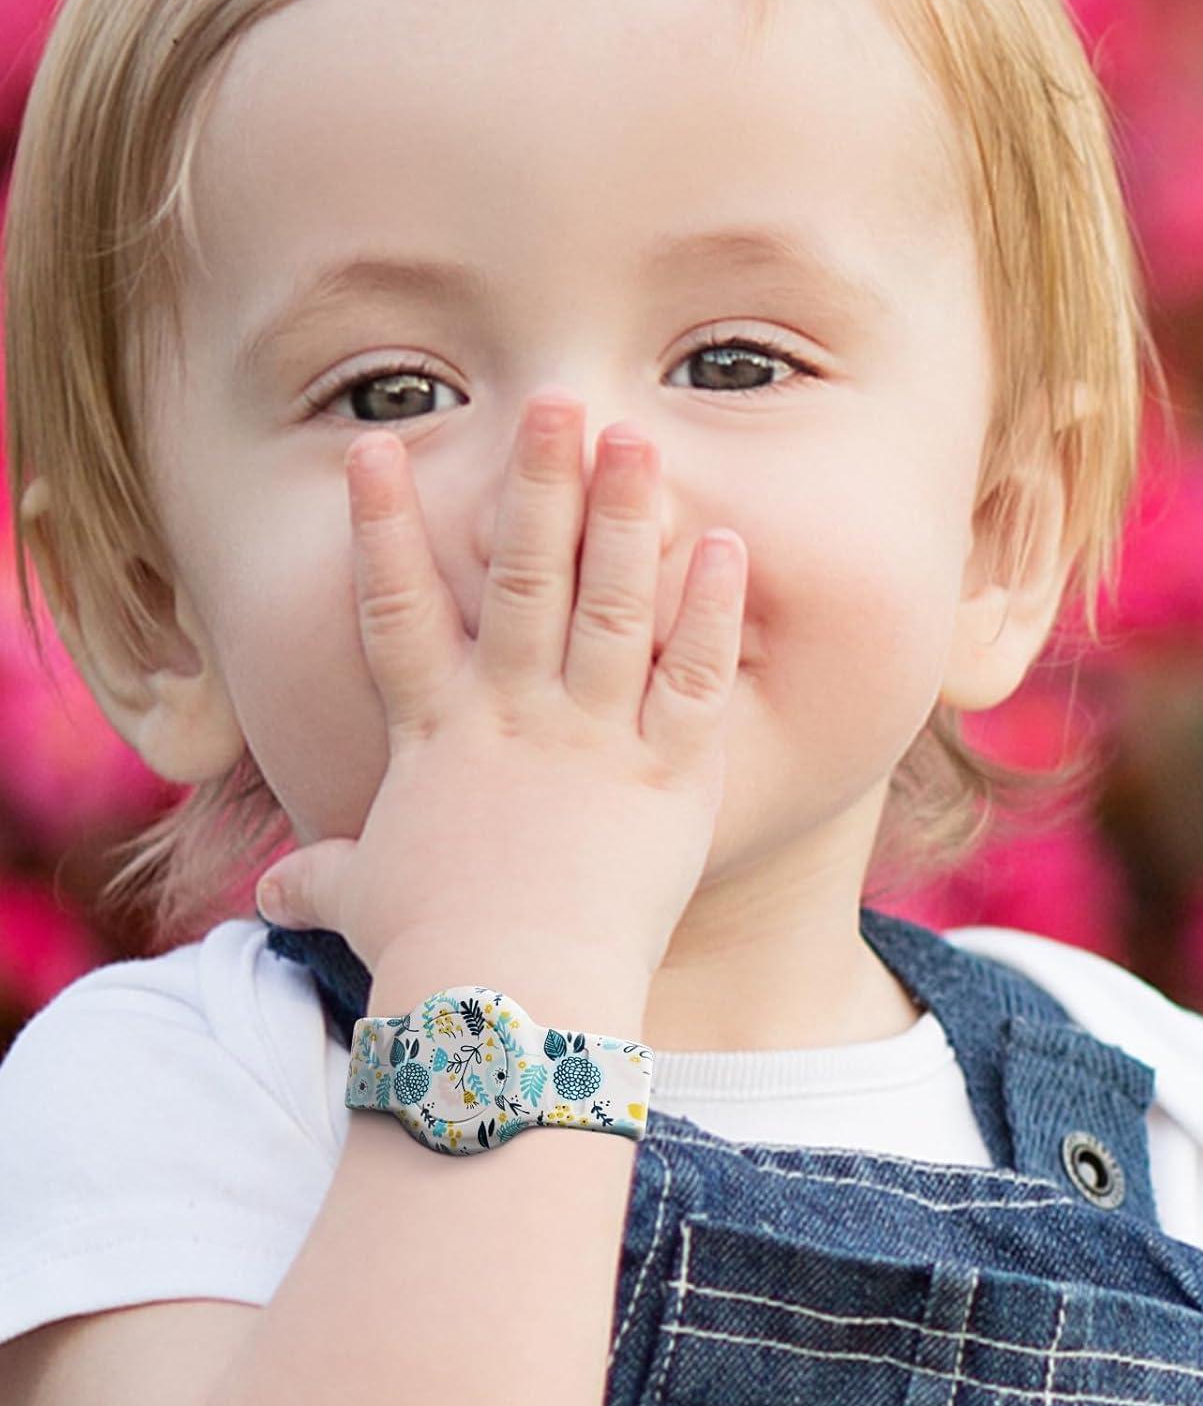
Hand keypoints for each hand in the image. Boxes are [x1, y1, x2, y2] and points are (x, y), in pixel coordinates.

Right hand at [254, 388, 745, 985]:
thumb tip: (272, 897)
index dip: (383, 526)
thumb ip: (328, 878)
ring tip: (640, 438)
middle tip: (554, 401)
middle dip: (537, 483)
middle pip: (526, 577)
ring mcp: (595, 738)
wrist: (510, 1003)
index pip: (399, 611)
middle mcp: (517, 716)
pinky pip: (694, 680)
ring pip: (611, 606)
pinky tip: (726, 546)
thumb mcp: (369, 902)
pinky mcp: (668, 776)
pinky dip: (710, 613)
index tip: (374, 449)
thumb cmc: (433, 954)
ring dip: (626, 517)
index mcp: (440, 737)